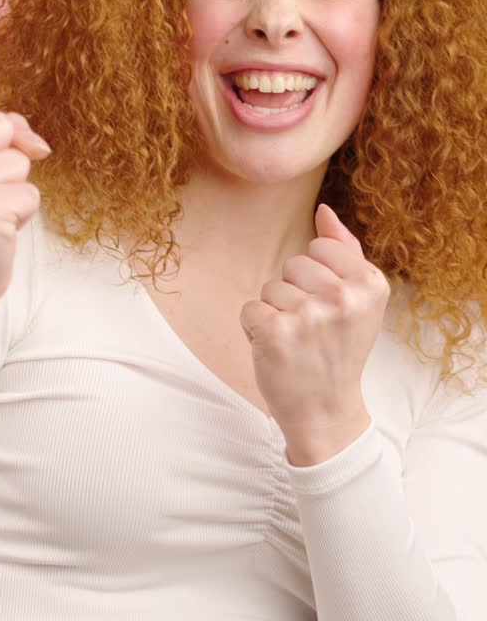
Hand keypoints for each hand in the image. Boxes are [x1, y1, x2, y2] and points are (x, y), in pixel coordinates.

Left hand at [239, 203, 389, 441]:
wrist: (326, 411)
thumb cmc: (339, 349)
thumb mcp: (359, 300)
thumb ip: (344, 250)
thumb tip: (322, 209)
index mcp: (370, 283)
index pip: (320, 246)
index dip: (317, 276)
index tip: (331, 308)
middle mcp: (343, 297)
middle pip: (293, 264)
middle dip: (296, 294)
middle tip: (313, 330)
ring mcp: (309, 315)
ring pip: (271, 288)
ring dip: (276, 314)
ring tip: (297, 342)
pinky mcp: (276, 333)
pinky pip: (250, 309)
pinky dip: (255, 330)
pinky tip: (277, 350)